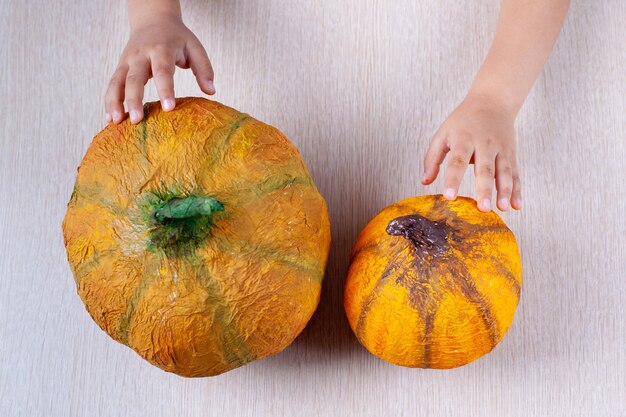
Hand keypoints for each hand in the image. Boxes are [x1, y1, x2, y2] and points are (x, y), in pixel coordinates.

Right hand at [105, 11, 214, 123]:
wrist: (152, 20)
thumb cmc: (176, 38)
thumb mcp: (194, 47)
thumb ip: (203, 68)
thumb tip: (211, 91)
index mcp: (161, 49)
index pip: (162, 70)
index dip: (165, 89)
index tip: (169, 108)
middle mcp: (140, 55)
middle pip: (134, 78)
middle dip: (134, 99)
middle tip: (137, 120)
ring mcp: (127, 61)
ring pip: (117, 82)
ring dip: (115, 102)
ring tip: (117, 122)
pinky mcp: (120, 67)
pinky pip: (112, 85)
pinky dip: (110, 101)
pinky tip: (111, 119)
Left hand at [421, 93, 521, 211]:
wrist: (492, 101)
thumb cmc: (463, 121)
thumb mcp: (443, 134)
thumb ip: (432, 158)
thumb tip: (425, 181)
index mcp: (464, 139)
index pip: (457, 161)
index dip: (453, 179)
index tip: (449, 196)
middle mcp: (484, 144)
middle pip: (485, 169)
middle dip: (484, 189)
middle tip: (482, 208)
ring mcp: (500, 149)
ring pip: (504, 172)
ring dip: (505, 191)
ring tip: (503, 208)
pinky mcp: (511, 154)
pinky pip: (515, 173)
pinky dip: (517, 190)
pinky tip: (516, 205)